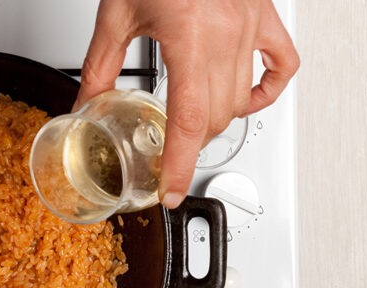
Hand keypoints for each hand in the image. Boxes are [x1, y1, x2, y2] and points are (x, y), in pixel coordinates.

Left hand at [75, 0, 298, 207]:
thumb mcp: (117, 13)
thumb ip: (98, 67)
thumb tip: (84, 106)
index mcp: (190, 36)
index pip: (190, 120)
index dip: (182, 165)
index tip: (172, 192)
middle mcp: (228, 35)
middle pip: (216, 117)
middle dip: (189, 143)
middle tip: (166, 153)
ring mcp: (252, 26)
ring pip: (243, 101)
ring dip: (217, 123)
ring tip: (192, 128)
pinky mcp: (264, 17)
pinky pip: (282, 66)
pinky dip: (266, 92)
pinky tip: (246, 100)